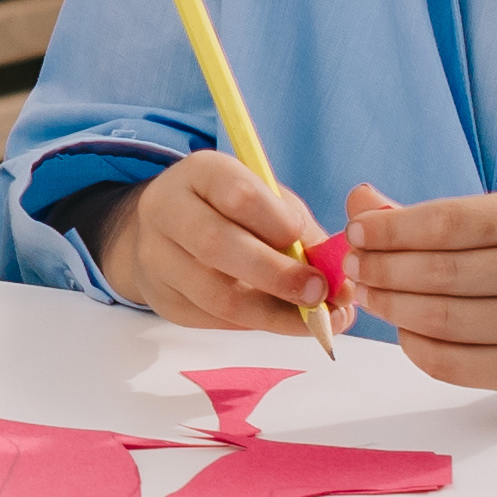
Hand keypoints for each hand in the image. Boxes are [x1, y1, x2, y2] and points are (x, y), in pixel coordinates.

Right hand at [91, 147, 341, 333]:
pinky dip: (255, 323)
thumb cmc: (230, 211)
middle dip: (277, 275)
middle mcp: (167, 211)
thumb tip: (339, 282)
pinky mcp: (164, 299)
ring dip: (272, 314)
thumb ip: (300, 232)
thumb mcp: (264, 200)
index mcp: (199, 173)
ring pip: (215, 295)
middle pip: (218, 246)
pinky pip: (214, 319)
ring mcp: (157, 258)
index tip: (314, 251)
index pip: (238, 195)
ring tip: (313, 320)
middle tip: (319, 294)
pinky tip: (282, 320)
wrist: (165, 230)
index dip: (280, 226)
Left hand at [338, 184, 496, 403]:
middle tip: (354, 265)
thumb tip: (360, 200)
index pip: (451, 222)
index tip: (357, 230)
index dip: (394, 229)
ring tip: (369, 294)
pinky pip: (454, 364)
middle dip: (384, 269)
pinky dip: (415, 346)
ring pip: (444, 319)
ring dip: (392, 307)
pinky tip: (402, 329)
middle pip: (443, 273)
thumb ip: (434, 216)